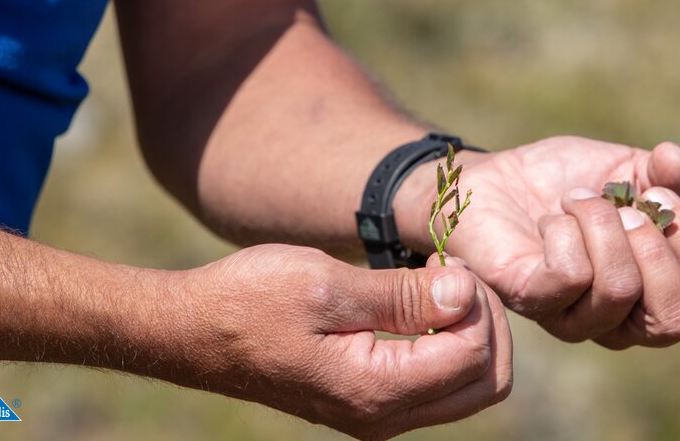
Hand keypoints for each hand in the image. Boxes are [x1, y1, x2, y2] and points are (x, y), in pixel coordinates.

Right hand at [178, 244, 511, 439]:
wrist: (192, 330)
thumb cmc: (250, 300)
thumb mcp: (327, 285)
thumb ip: (402, 296)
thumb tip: (466, 295)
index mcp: (377, 391)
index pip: (476, 355)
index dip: (478, 302)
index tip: (442, 260)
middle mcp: (384, 417)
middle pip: (486, 383)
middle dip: (486, 323)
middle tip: (450, 273)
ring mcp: (377, 415)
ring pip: (466, 386)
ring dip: (466, 331)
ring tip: (432, 281)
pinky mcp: (369, 402)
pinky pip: (436, 382)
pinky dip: (444, 341)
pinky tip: (414, 299)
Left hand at [399, 136, 679, 348]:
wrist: (491, 179)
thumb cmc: (563, 181)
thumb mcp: (627, 165)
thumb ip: (671, 171)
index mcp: (655, 287)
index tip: (658, 189)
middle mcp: (620, 317)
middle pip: (677, 319)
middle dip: (656, 246)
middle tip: (622, 206)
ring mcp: (574, 317)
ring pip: (620, 290)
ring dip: (601, 223)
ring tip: (575, 199)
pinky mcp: (531, 300)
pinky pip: (570, 277)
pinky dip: (566, 231)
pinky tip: (551, 218)